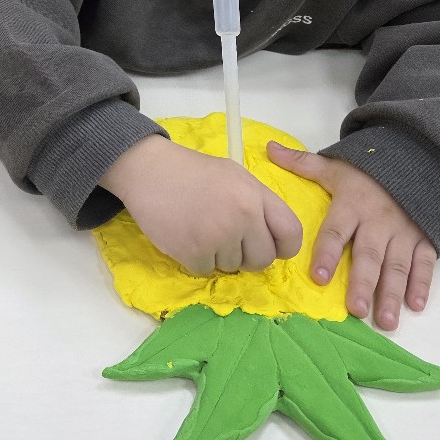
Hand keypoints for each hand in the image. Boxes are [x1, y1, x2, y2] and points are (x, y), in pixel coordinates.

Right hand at [102, 136, 303, 275]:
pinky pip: (206, 270)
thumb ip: (259, 204)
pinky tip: (185, 236)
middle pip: (262, 260)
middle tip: (226, 240)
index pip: (291, 234)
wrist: (148, 169)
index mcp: (255, 195)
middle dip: (247, 256)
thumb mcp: (235, 175)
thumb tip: (271, 238)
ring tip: (199, 229)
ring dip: (217, 255)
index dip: (282, 247)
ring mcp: (217, 236)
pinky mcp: (193, 252)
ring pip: (232, 267)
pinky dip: (196, 259)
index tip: (268, 246)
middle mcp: (242, 217)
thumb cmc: (192, 171)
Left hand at [268, 141, 436, 331]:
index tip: (318, 277)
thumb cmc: (367, 172)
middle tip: (356, 311)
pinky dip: (422, 284)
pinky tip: (415, 305)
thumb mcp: (335, 166)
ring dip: (391, 294)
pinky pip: (425, 263)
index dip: (326, 253)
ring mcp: (403, 233)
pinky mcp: (424, 239)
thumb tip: (268, 148)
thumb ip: (302, 163)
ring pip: (397, 266)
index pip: (336, 231)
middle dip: (362, 284)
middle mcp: (377, 223)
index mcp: (352, 206)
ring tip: (384, 321)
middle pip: (368, 256)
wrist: (415, 161)